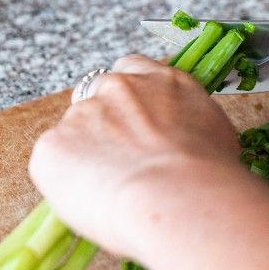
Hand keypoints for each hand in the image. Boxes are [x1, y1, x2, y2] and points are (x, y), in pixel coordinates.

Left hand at [29, 55, 241, 256]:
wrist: (180, 196)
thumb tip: (181, 144)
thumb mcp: (216, 135)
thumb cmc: (209, 174)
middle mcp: (119, 87)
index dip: (131, 96)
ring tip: (114, 191)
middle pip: (97, 95)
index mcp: (163, 81)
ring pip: (75, 133)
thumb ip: (186, 125)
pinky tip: (94, 200)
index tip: (136, 121)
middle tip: (122, 160)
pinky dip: (67, 181)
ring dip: (86, 155)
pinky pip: (53, 163)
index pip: (132, 69)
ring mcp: (83, 114)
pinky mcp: (52, 146)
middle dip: (105, 124)